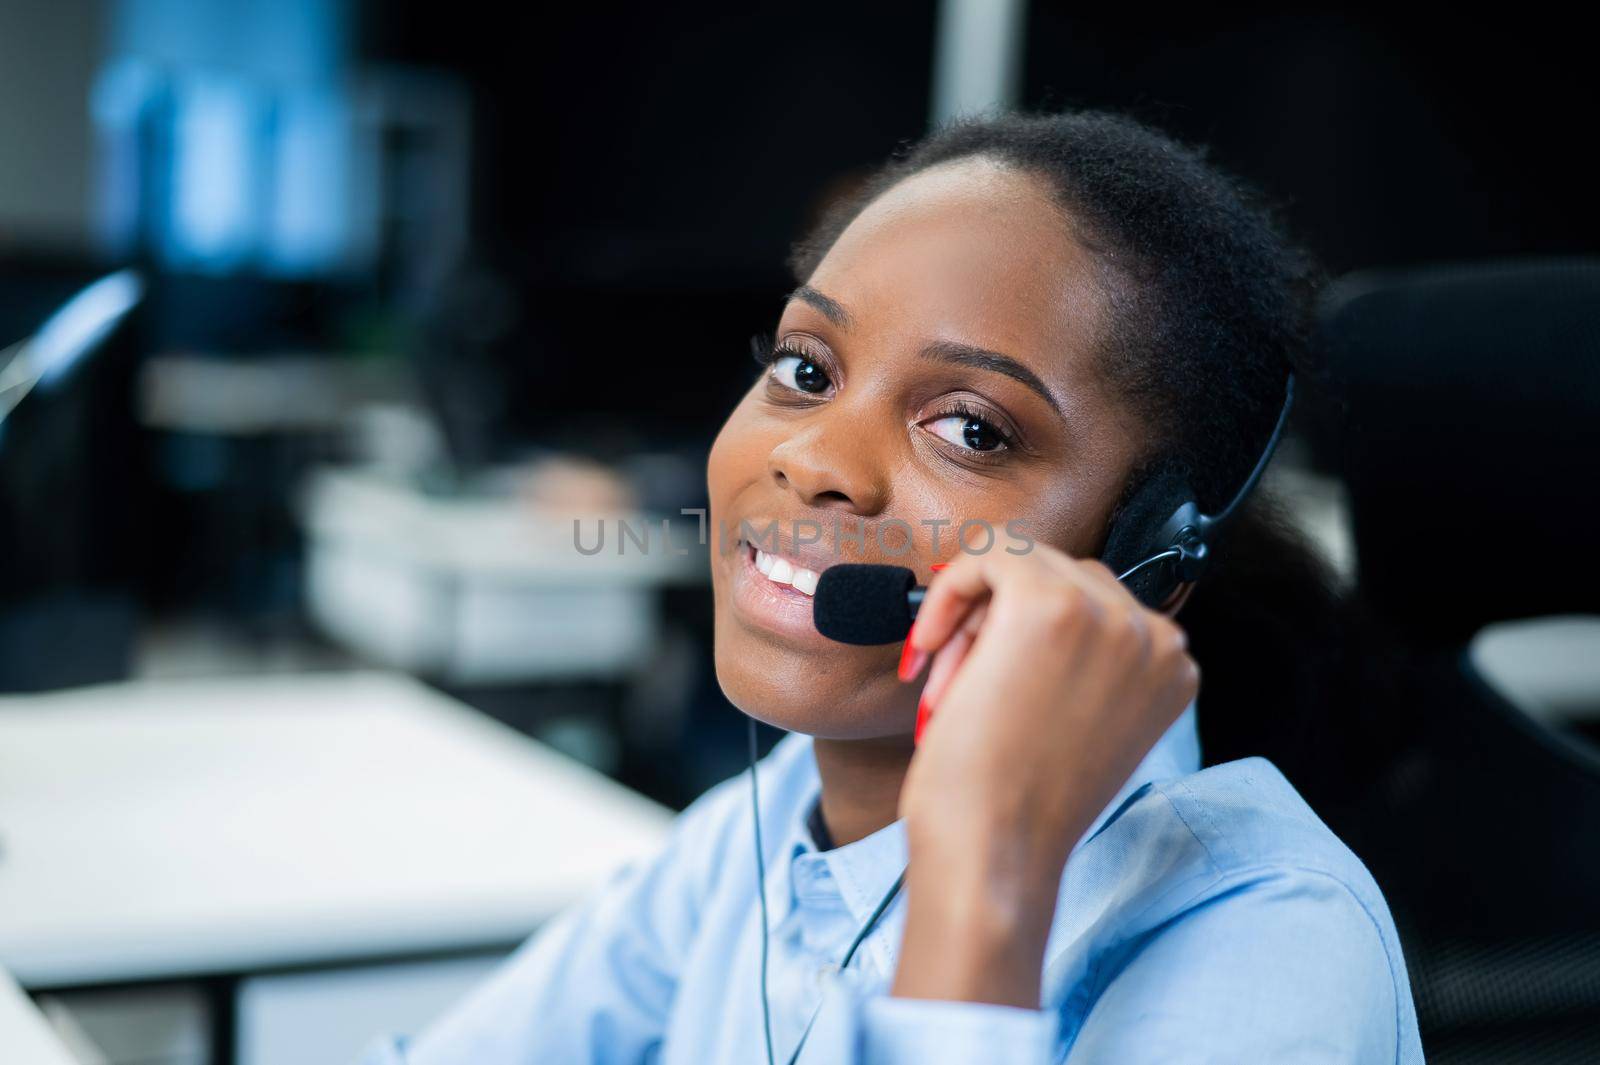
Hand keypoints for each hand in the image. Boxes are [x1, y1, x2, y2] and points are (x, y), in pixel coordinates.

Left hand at [890, 544, 1198, 1007]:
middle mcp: (1155, 635)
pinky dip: (949, 592)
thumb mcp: (1077, 726)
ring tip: (948, 688)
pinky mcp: (1046, 601)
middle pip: (1061, 578)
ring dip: (972, 619)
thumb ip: (1081, 666)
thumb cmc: (1018, 809)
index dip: (1025, 639)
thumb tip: (1014, 607)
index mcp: (1172, 669)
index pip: (1097, 608)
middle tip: (954, 686)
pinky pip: (989, 554)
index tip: (982, 676)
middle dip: (994, 626)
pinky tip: (927, 647)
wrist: (996, 851)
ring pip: (1023, 564)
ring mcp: (1107, 614)